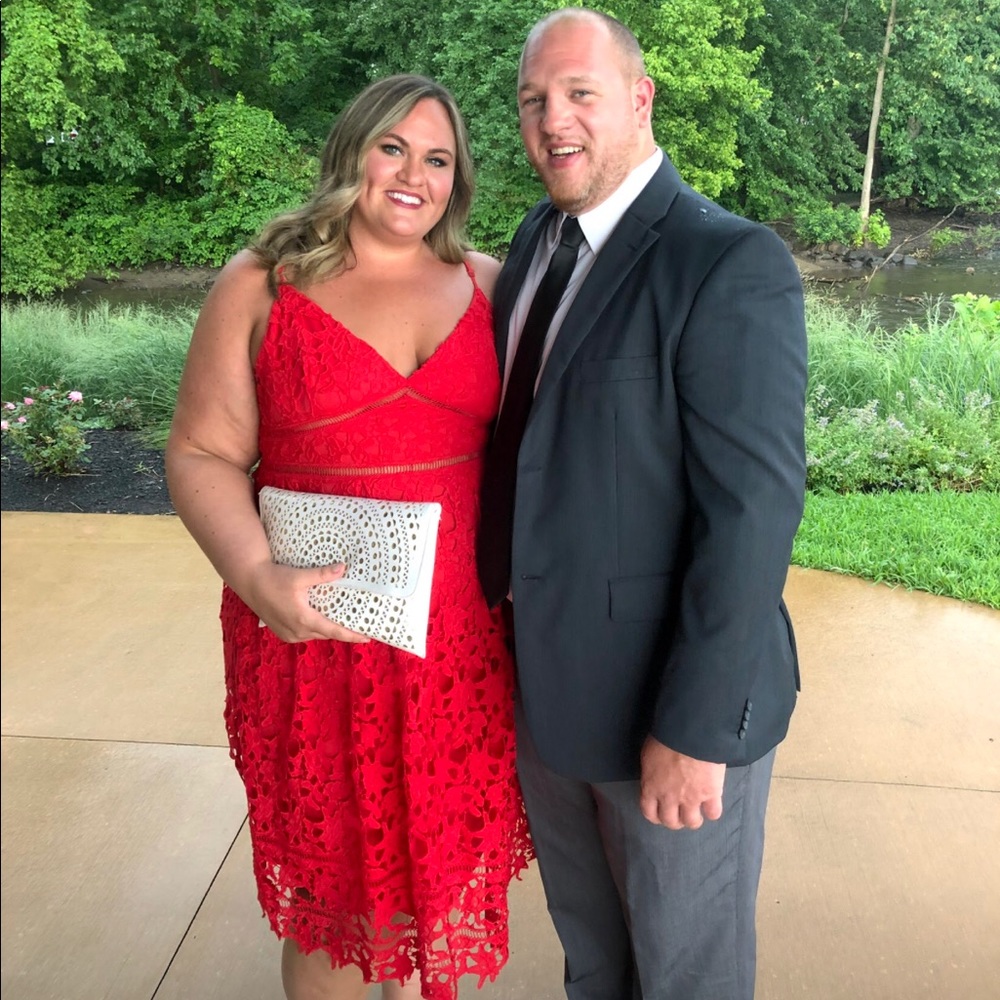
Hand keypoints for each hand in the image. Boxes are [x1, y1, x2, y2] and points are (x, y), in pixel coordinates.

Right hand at [244, 561, 371, 644]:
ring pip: (315, 635)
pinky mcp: (282, 633)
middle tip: (358, 627)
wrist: (250, 582)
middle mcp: (297, 631)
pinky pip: (304, 635)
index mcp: (304, 619)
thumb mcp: (300, 576)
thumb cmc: (274, 578)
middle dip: (342, 632)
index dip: (352, 635)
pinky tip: (320, 620)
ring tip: (342, 623)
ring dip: (327, 630)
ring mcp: (289, 634)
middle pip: (326, 634)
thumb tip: (343, 568)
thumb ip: (322, 574)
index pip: (334, 631)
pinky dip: (314, 629)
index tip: (367, 638)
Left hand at [639, 736, 724, 829]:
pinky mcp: (711, 794)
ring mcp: (691, 798)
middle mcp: (669, 797)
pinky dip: (713, 811)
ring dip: (693, 820)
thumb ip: (652, 771)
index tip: (661, 814)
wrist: (689, 732)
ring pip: (692, 822)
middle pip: (671, 822)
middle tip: (680, 815)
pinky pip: (714, 813)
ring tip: (697, 813)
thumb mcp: (649, 753)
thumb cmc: (666, 736)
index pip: (649, 812)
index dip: (656, 816)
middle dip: (675, 821)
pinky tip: (712, 805)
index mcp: (651, 786)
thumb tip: (656, 776)